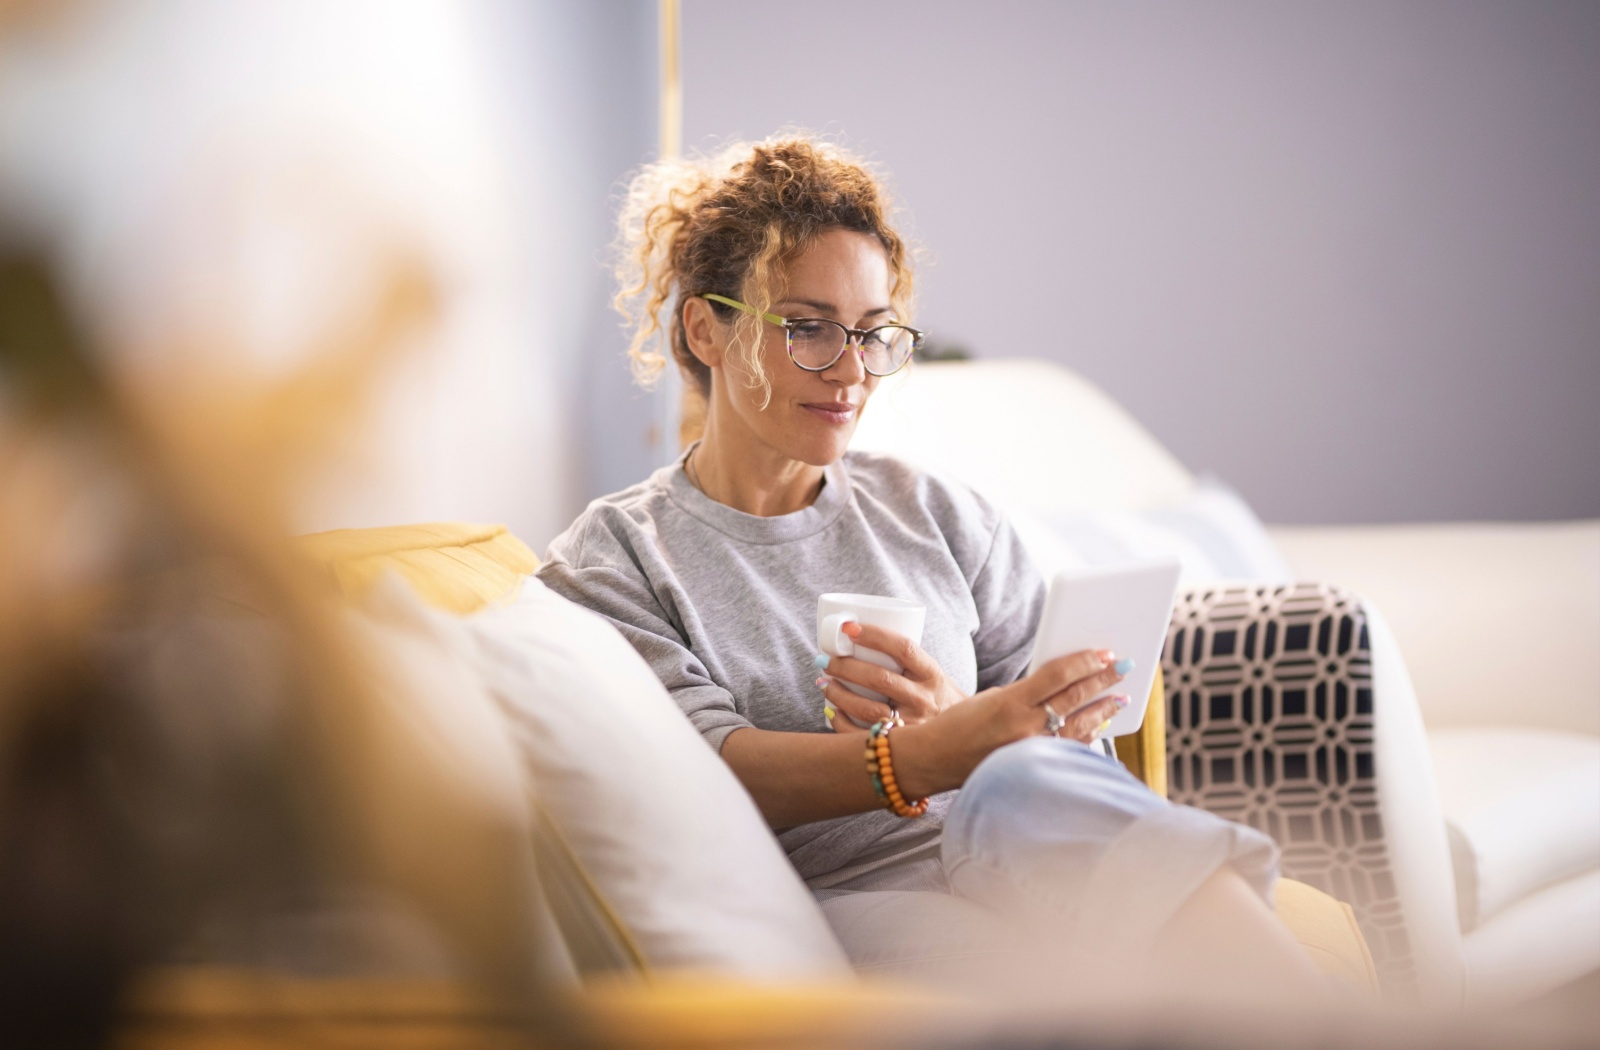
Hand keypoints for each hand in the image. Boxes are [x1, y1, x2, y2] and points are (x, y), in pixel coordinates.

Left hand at [819, 622, 966, 731]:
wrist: (962, 739)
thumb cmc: (938, 699)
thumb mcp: (933, 675)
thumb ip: (905, 661)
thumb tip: (856, 639)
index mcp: (932, 675)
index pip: (903, 648)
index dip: (875, 635)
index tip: (849, 628)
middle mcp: (924, 700)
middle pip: (879, 678)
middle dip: (845, 667)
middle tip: (825, 659)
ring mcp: (913, 726)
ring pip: (868, 709)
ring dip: (839, 694)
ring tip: (823, 683)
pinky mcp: (901, 749)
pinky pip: (863, 736)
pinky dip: (841, 724)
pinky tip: (831, 711)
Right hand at [889, 649, 1131, 796]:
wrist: (935, 759)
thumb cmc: (958, 724)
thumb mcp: (991, 697)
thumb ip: (1027, 692)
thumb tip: (1063, 684)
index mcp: (1011, 703)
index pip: (1059, 675)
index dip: (1085, 662)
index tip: (1105, 653)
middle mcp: (1024, 728)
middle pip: (1075, 698)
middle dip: (1103, 680)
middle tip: (1123, 667)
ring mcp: (1031, 751)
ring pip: (1080, 726)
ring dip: (1103, 709)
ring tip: (1120, 696)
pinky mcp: (1033, 767)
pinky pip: (1070, 748)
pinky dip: (1088, 734)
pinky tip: (1100, 723)